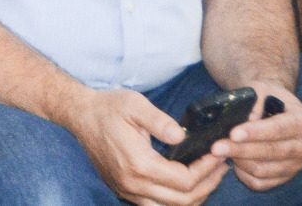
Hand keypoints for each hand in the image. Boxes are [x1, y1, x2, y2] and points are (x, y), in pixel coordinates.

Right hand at [65, 88, 227, 205]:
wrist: (80, 115)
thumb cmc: (108, 108)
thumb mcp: (135, 104)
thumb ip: (160, 121)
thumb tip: (182, 138)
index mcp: (138, 164)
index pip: (184, 180)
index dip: (206, 170)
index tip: (218, 155)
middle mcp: (133, 184)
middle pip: (182, 200)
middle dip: (207, 185)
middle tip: (221, 167)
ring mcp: (127, 190)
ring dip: (194, 197)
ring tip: (208, 177)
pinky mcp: (124, 190)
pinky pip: (157, 205)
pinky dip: (176, 200)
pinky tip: (185, 184)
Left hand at [211, 84, 301, 190]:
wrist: (274, 107)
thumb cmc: (264, 97)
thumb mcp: (260, 89)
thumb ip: (254, 102)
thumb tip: (246, 121)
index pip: (279, 129)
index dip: (255, 132)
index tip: (233, 133)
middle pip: (270, 152)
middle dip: (240, 150)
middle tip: (215, 147)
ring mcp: (295, 165)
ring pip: (263, 170)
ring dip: (238, 161)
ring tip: (220, 150)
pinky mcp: (284, 177)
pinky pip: (261, 183)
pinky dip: (243, 174)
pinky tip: (232, 162)